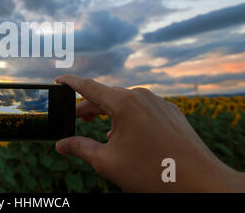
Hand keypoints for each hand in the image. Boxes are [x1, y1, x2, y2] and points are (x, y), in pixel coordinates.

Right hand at [55, 75, 244, 191]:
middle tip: (78, 119)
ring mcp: (158, 102)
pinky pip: (143, 109)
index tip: (59, 79)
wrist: (200, 181)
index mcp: (123, 103)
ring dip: (110, 114)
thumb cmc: (153, 171)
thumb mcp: (108, 162)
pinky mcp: (170, 112)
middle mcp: (141, 96)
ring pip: (125, 103)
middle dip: (90, 108)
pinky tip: (129, 135)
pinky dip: (130, 118)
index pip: (88, 87)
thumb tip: (61, 145)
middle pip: (106, 96)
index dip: (71, 83)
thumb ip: (80, 148)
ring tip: (103, 132)